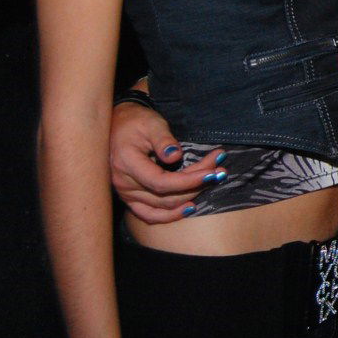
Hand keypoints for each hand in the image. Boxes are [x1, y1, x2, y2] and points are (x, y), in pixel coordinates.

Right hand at [109, 101, 218, 223]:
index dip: (189, 180)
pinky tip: (190, 208)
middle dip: (197, 183)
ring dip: (190, 196)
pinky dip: (170, 215)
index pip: (161, 182)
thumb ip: (163, 139)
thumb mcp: (151, 123)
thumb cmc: (136, 122)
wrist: (118, 125)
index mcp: (127, 163)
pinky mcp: (131, 198)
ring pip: (163, 206)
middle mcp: (124, 184)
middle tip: (220, 170)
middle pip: (166, 194)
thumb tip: (175, 156)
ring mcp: (126, 194)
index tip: (213, 172)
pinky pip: (150, 215)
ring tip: (212, 181)